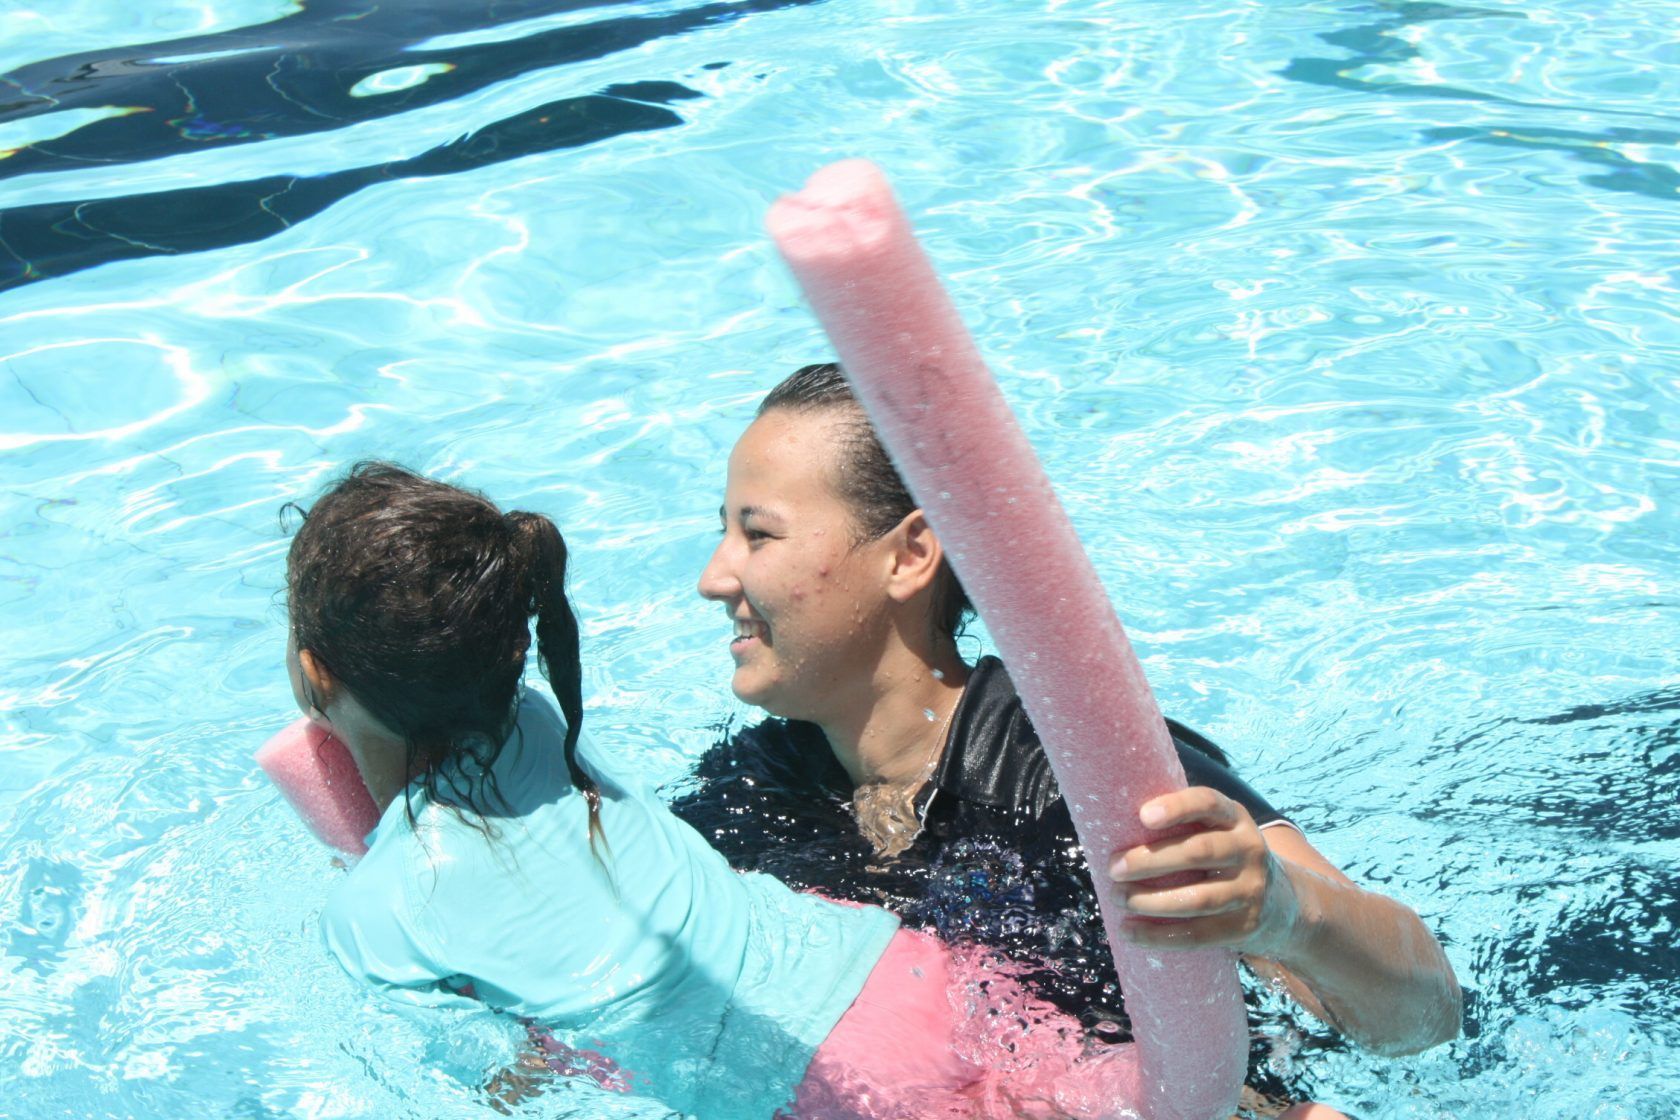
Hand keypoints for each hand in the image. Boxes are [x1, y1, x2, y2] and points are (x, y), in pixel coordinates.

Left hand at [1107, 785, 1298, 954]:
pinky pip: (1200, 934)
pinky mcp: (1245, 927)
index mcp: (1235, 818)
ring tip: (1119, 899)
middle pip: (1198, 852)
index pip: (1208, 803)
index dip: (1177, 807)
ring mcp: (1251, 890)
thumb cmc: (1224, 857)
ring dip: (1152, 901)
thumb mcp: (1217, 830)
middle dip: (1150, 860)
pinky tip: (1132, 933)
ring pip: (1199, 898)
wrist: (1282, 904)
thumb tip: (1110, 818)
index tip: (1143, 816)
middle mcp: (1249, 849)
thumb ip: (1182, 823)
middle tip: (1113, 868)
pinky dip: (1161, 936)